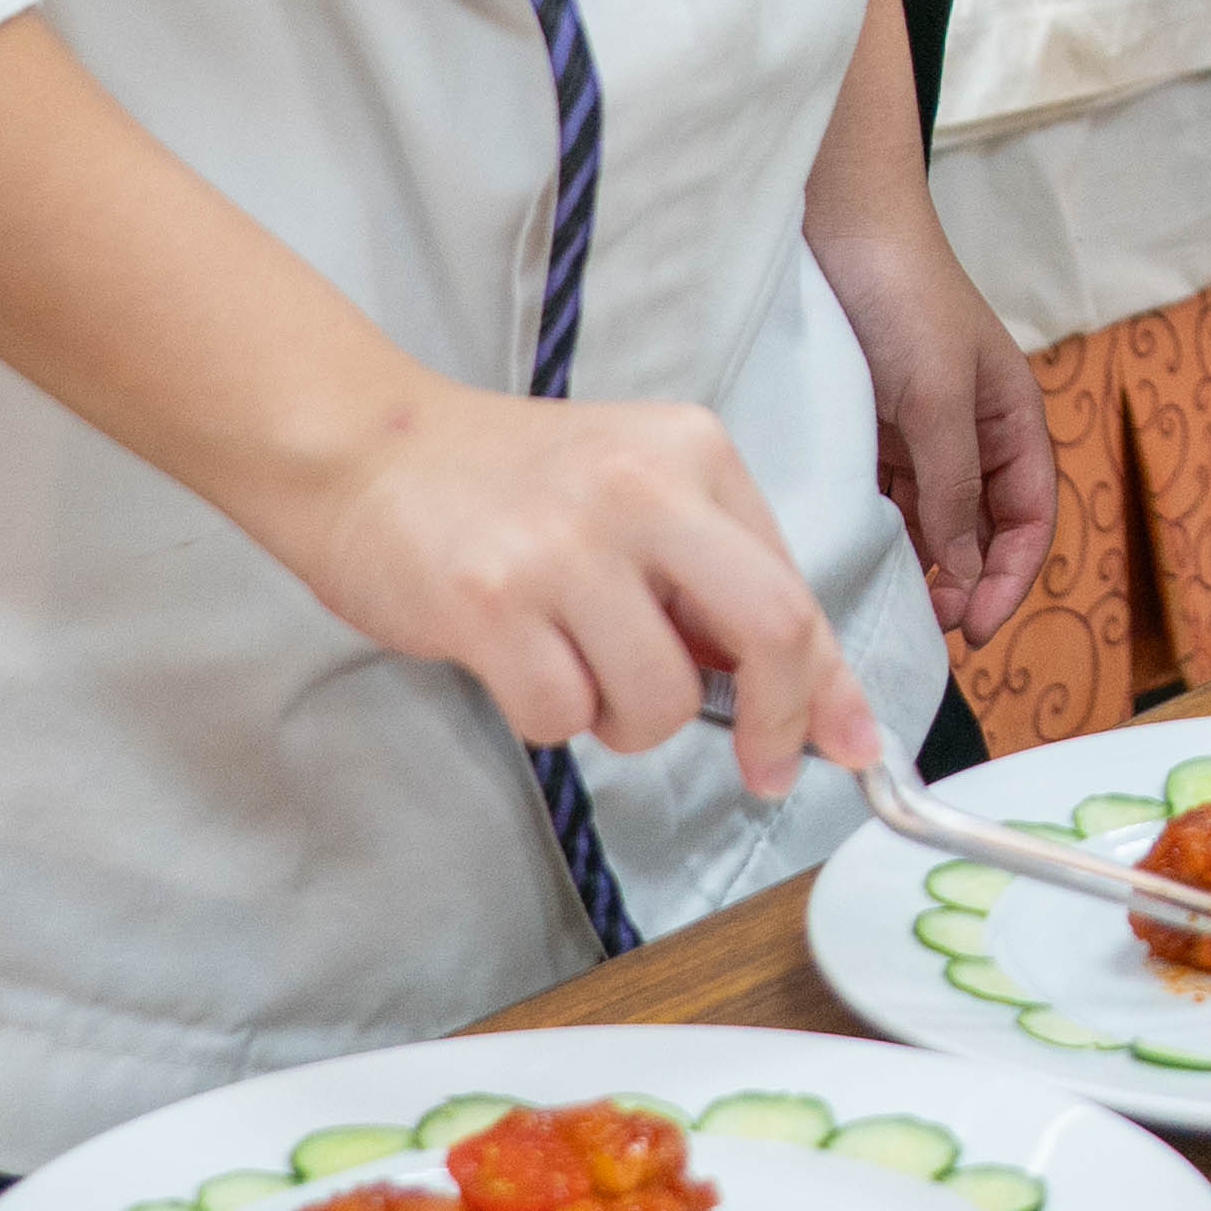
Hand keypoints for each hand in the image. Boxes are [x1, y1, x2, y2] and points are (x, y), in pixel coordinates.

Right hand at [264, 374, 880, 804]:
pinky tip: (515, 663)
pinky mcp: (491, 601)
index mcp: (694, 451)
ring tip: (577, 671)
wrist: (360, 445)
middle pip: (770, 630)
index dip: (831, 683)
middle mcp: (644, 488)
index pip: (795, 585)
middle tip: (760, 765)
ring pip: (660, 698)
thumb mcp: (631, 489)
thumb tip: (789, 687)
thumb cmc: (501, 485)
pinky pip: (562, 717)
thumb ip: (705, 573)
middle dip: (778, 721)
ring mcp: (567, 544)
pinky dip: (550, 720)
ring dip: (628, 723)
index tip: (851, 744)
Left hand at [809, 197, 1054, 648]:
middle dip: (960, 581)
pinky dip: (870, 527)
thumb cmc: (904, 296)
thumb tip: (968, 578)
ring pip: (925, 519)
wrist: (836, 222)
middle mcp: (969, 432)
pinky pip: (877, 494)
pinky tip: (847, 551)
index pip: (1029, 520)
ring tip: (879, 599)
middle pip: (979, 529)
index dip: (1010, 578)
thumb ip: (955, 490)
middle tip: (920, 624)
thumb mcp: (938, 399)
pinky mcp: (866, 426)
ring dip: (912, 561)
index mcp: (1010, 420)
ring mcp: (916, 431)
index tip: (976, 630)